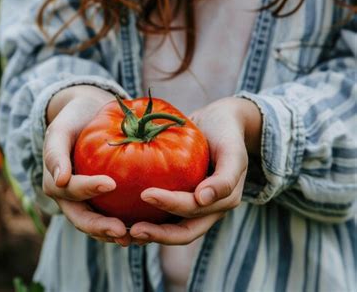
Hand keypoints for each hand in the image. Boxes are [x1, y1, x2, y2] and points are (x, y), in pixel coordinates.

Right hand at [43, 86, 131, 245]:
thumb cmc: (74, 119)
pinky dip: (125, 224)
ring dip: (113, 233)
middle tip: (121, 231)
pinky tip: (146, 227)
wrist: (88, 116)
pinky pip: (112, 216)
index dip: (88, 188)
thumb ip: (55, 152)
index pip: (71, 190)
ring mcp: (85, 203)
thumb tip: (60, 180)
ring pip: (97, 224)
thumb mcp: (61, 128)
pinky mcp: (102, 203)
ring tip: (135, 237)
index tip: (111, 183)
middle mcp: (69, 199)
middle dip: (100, 227)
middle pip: (82, 218)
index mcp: (55, 182)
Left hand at [130, 97, 261, 244]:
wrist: (219, 122)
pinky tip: (124, 217)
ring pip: (171, 229)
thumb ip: (225, 177)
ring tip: (124, 232)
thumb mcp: (233, 151)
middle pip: (182, 232)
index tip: (145, 194)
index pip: (193, 210)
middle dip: (157, 234)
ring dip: (150, 234)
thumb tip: (204, 199)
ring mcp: (194, 208)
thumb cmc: (226, 133)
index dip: (170, 205)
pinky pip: (163, 215)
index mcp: (222, 202)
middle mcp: (208, 210)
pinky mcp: (180, 200)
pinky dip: (147, 220)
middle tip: (131, 230)